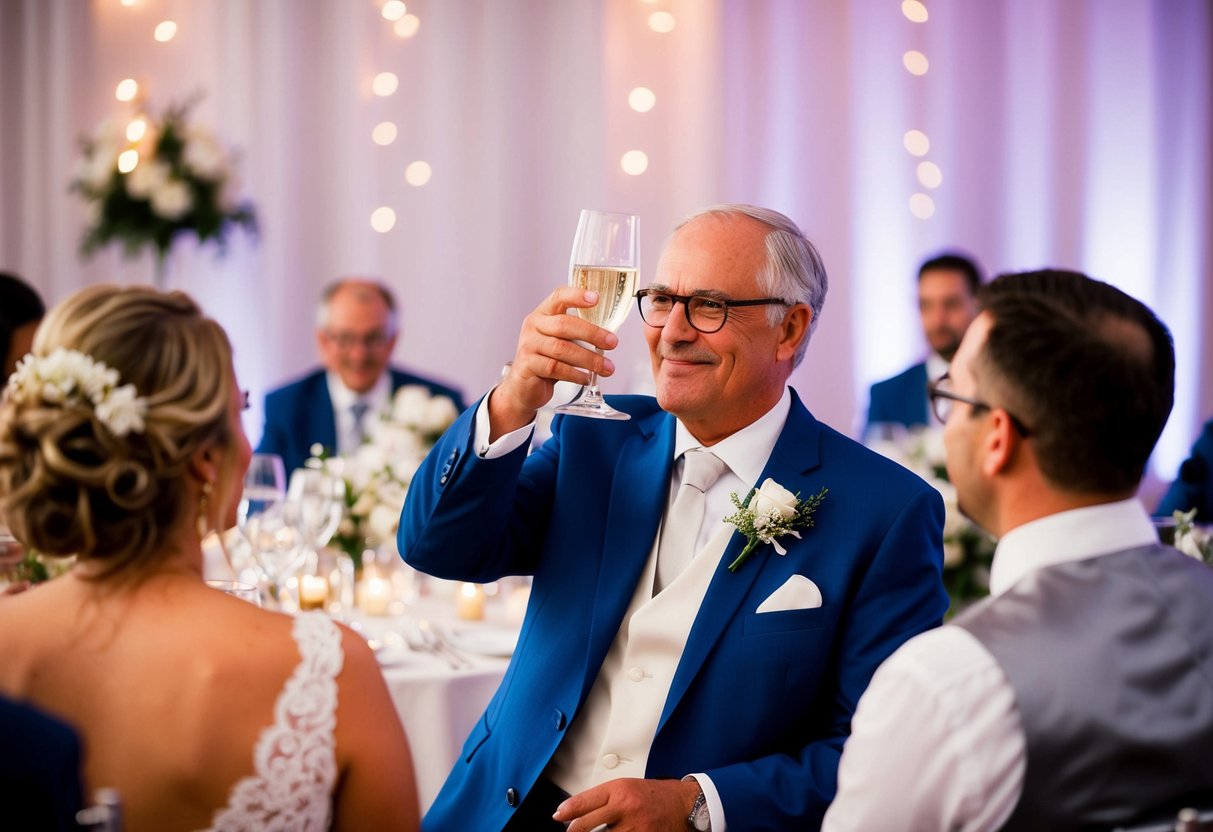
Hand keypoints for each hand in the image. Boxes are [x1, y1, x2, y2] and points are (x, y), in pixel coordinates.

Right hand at [489, 286, 618, 438]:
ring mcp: (528, 345)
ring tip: (605, 367)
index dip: (576, 295)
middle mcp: (533, 326)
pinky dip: (575, 374)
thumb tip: (608, 337)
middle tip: (612, 343)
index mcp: (543, 314)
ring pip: (561, 349)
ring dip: (588, 359)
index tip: (596, 298)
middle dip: (592, 333)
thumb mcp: (560, 341)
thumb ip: (577, 334)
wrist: (523, 386)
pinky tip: (586, 378)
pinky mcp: (527, 365)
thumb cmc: (546, 360)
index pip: (558, 297)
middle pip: (564, 324)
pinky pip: (556, 368)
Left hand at [554, 777, 699, 831]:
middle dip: (574, 831)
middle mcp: (625, 808)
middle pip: (587, 826)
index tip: (558, 816)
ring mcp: (634, 828)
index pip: (584, 802)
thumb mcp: (625, 788)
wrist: (683, 805)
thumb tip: (574, 811)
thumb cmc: (653, 795)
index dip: (567, 811)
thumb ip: (601, 798)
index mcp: (619, 790)